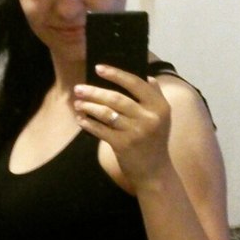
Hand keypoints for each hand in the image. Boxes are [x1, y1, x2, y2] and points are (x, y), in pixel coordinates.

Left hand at [74, 65, 171, 189]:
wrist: (155, 172)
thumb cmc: (154, 140)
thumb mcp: (161, 117)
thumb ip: (155, 95)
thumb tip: (144, 74)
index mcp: (160, 107)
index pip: (136, 83)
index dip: (116, 74)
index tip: (98, 68)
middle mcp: (149, 118)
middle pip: (116, 98)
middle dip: (94, 91)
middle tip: (79, 88)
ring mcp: (136, 132)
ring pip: (106, 113)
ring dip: (88, 106)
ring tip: (78, 103)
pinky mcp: (123, 145)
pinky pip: (100, 130)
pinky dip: (88, 123)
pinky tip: (80, 119)